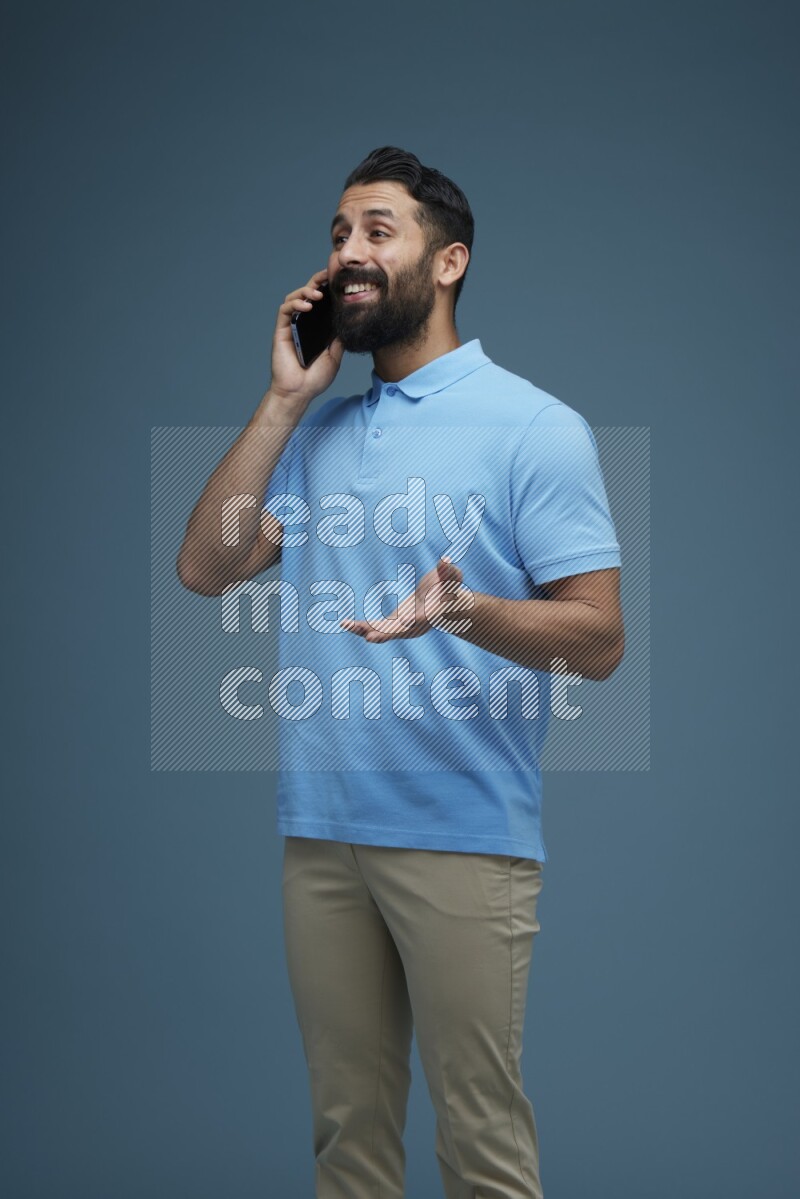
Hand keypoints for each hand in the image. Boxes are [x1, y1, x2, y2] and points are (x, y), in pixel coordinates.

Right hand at [269, 270, 343, 408]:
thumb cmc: (315, 378)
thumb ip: (339, 339)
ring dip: (306, 291)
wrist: (299, 392)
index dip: (329, 289)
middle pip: (308, 295)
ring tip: (318, 294)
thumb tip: (350, 321)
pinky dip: (295, 304)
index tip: (341, 280)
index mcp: (317, 328)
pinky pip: (286, 310)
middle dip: (317, 282)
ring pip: (295, 298)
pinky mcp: (282, 330)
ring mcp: (292, 325)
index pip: (322, 303)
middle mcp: (304, 323)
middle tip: (328, 275)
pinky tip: (306, 306)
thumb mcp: (335, 356)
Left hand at [340, 556, 471, 642]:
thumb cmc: (449, 588)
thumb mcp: (452, 578)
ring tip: (346, 624)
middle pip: (399, 631)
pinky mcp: (393, 624)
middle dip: (384, 634)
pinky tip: (345, 623)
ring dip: (364, 630)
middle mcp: (415, 625)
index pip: (423, 618)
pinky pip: (376, 628)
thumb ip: (449, 570)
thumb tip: (445, 558)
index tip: (407, 621)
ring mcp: (403, 627)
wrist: (444, 604)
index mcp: (431, 614)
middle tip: (370, 637)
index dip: (415, 620)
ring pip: (383, 632)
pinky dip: (361, 627)